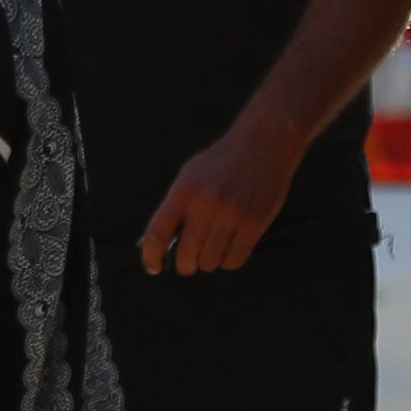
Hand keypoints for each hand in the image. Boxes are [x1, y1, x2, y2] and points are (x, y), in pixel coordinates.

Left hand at [135, 118, 297, 278]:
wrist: (264, 142)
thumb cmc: (222, 163)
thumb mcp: (189, 176)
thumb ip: (170, 209)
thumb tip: (146, 245)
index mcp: (183, 191)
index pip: (157, 234)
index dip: (151, 257)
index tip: (154, 268)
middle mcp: (205, 204)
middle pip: (186, 256)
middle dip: (186, 264)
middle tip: (190, 260)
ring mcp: (231, 215)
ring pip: (210, 262)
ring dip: (210, 260)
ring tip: (216, 244)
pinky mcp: (254, 223)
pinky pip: (234, 261)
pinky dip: (230, 260)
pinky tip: (231, 245)